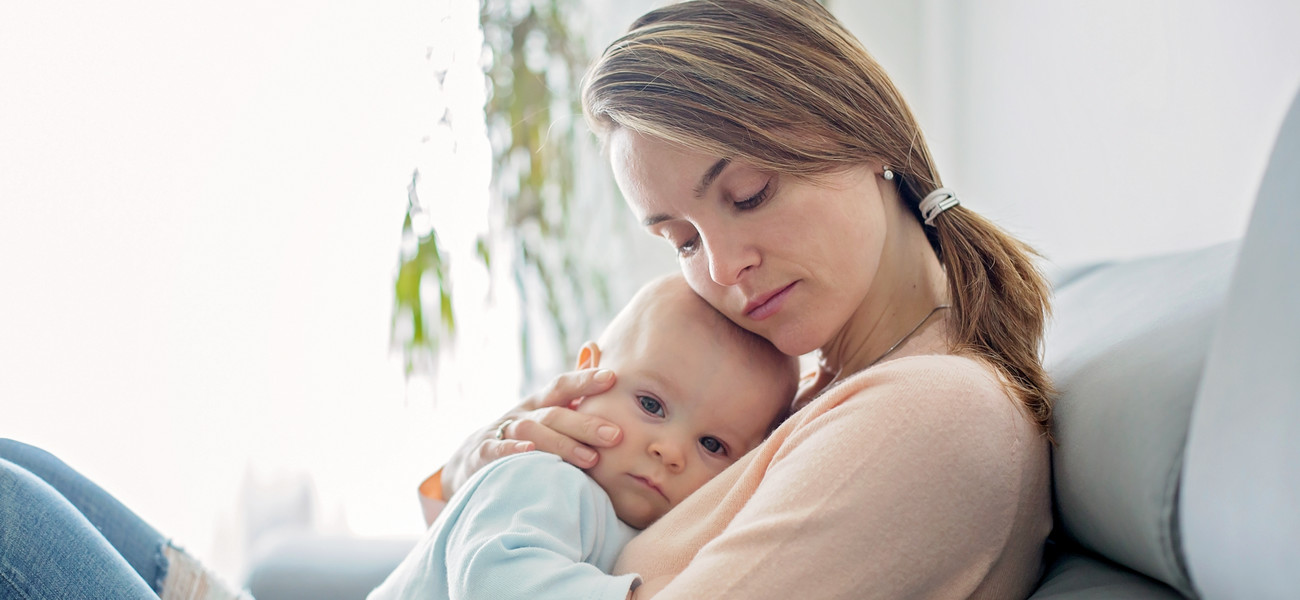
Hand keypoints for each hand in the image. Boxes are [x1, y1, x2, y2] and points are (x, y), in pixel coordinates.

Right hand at [441, 368, 622, 498]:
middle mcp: (521, 413)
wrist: (472, 458)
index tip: (612, 377)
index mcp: (539, 402)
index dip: (584, 379)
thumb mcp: (546, 407)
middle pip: (553, 414)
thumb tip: (594, 345)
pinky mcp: (482, 454)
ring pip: (530, 432)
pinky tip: (530, 452)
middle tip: (615, 435)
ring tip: (591, 458)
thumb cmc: (524, 432)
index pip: (562, 386)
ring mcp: (500, 432)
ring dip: (561, 443)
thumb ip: (572, 385)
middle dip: (585, 424)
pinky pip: (496, 450)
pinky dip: (512, 450)